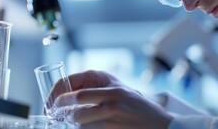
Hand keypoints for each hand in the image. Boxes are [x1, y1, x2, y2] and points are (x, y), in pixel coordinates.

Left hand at [54, 70, 172, 128]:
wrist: (162, 126)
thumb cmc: (141, 109)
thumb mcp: (124, 92)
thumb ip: (103, 92)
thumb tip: (75, 97)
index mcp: (113, 91)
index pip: (79, 95)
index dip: (62, 100)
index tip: (55, 104)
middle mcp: (113, 106)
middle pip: (77, 114)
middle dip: (66, 118)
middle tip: (60, 118)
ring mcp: (113, 123)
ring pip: (82, 128)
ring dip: (77, 127)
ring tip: (80, 124)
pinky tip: (92, 128)